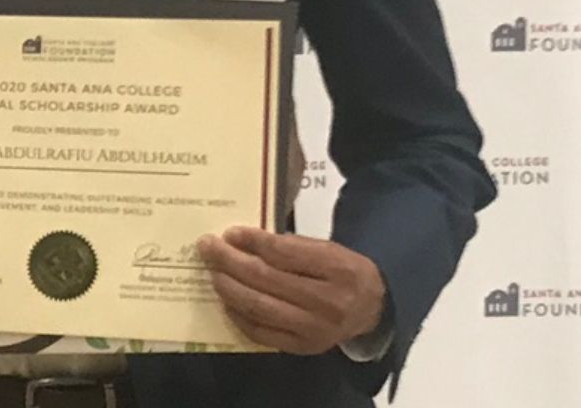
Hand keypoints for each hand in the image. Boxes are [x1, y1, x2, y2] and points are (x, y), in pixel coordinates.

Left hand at [197, 228, 384, 354]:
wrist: (372, 311)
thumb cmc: (345, 273)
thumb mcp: (329, 249)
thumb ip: (292, 246)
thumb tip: (244, 241)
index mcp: (336, 269)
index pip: (284, 253)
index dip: (252, 242)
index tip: (230, 232)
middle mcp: (326, 302)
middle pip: (266, 280)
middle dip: (230, 261)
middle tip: (208, 247)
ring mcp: (313, 329)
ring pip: (259, 307)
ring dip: (229, 287)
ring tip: (213, 272)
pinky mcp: (302, 348)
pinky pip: (261, 333)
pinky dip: (239, 315)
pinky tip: (227, 300)